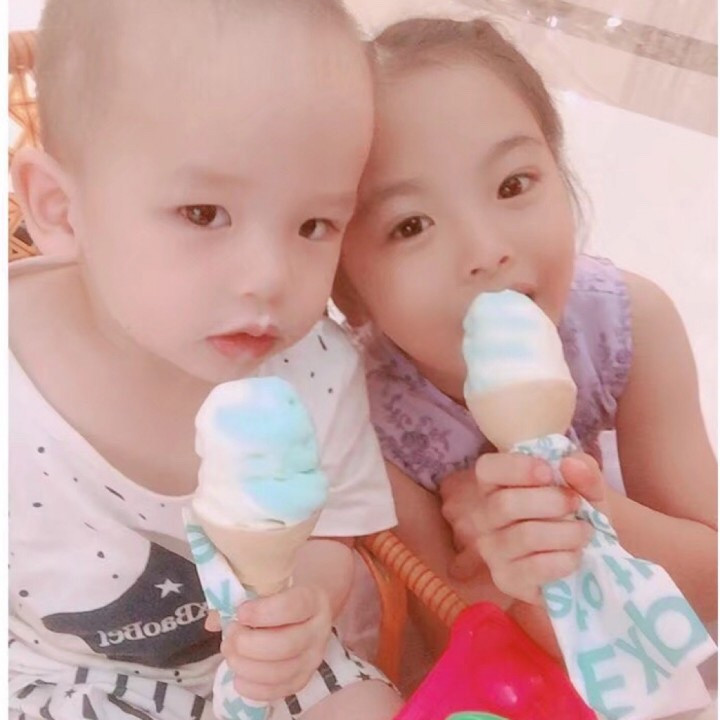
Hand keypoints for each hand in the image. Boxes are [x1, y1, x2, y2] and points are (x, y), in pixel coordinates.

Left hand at [221, 584, 331, 701]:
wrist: (309, 614)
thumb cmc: (283, 597)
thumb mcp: (269, 588)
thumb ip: (242, 598)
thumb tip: (214, 621)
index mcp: (313, 600)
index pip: (293, 607)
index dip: (263, 613)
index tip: (240, 612)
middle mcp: (319, 631)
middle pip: (285, 645)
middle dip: (249, 644)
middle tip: (230, 635)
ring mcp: (313, 659)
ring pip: (280, 672)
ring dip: (247, 666)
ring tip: (230, 653)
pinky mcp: (303, 679)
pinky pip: (278, 692)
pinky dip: (253, 688)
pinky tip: (238, 677)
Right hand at [441, 452, 604, 603]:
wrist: (587, 556)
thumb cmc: (576, 512)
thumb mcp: (586, 486)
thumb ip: (584, 471)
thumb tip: (570, 464)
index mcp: (495, 484)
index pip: (487, 468)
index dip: (517, 467)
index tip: (549, 472)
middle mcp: (484, 516)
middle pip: (505, 504)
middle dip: (550, 502)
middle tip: (576, 505)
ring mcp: (492, 550)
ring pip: (524, 536)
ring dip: (565, 533)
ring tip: (584, 532)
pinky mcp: (505, 580)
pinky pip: (534, 568)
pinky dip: (563, 560)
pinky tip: (575, 556)